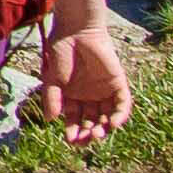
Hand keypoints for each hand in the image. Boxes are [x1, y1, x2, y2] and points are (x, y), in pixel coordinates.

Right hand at [38, 17, 133, 144]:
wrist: (76, 31)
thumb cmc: (60, 53)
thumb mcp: (52, 79)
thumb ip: (52, 98)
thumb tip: (50, 120)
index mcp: (73, 98)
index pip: (75, 120)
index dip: (73, 132)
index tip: (71, 141)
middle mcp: (90, 97)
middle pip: (92, 122)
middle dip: (88, 133)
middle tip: (84, 141)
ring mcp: (105, 92)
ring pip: (108, 116)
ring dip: (104, 128)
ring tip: (97, 135)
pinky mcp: (118, 84)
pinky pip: (122, 104)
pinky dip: (119, 116)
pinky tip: (112, 124)